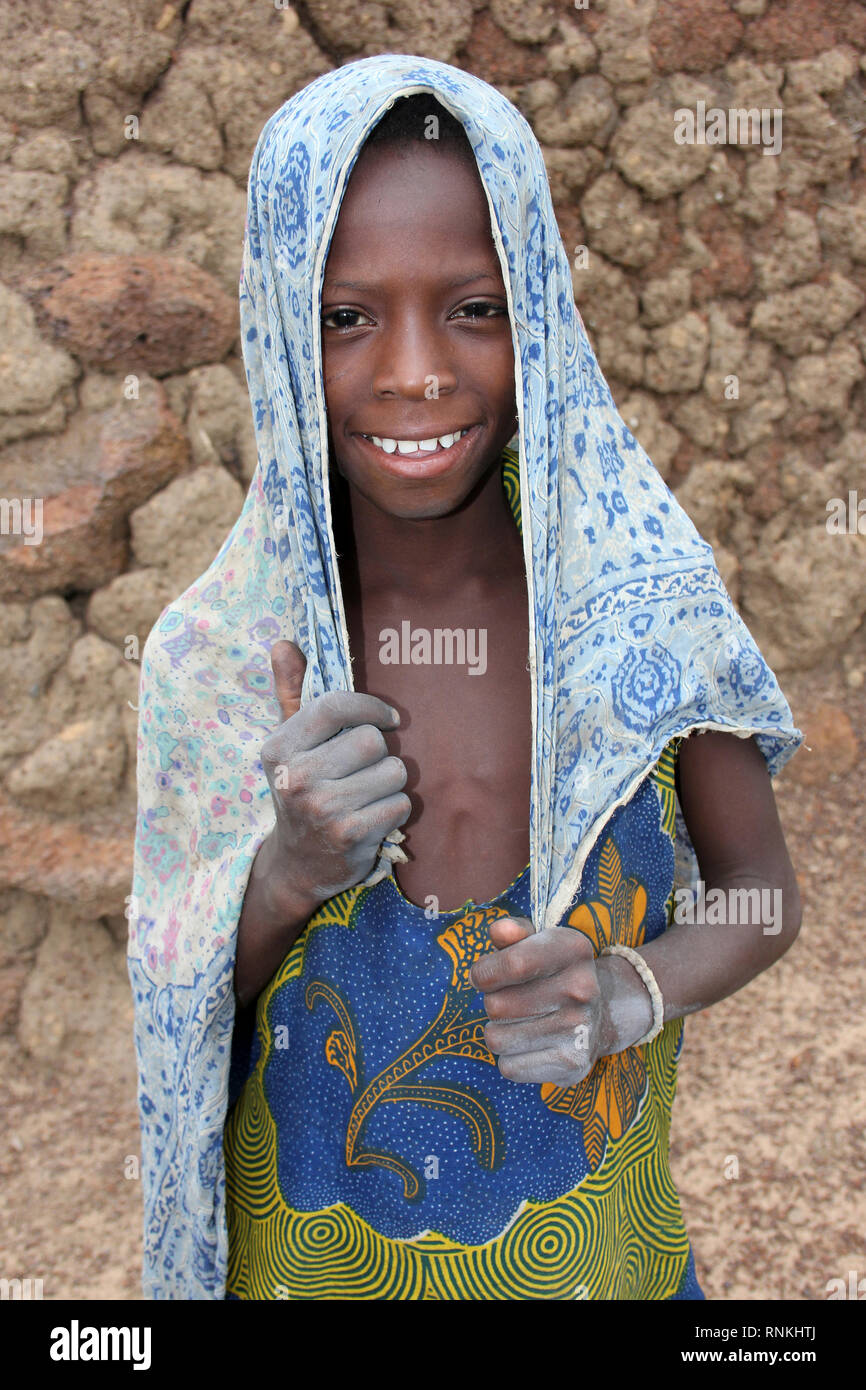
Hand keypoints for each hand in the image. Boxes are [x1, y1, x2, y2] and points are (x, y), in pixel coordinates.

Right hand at [260, 640, 410, 909]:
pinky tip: (372, 819)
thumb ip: (290, 692)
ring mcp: (322, 808)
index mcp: (279, 748)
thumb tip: (283, 643)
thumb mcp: (289, 744)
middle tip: (362, 774)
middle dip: (379, 755)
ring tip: (366, 797)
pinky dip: (395, 810)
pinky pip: (401, 803)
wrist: (298, 865)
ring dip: (390, 784)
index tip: (387, 719)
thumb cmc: (302, 791)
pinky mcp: (350, 835)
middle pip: (373, 740)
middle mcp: (296, 776)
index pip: (335, 705)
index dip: (370, 707)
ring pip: (393, 771)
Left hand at [470, 919, 620, 1085]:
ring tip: (520, 1021)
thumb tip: (500, 931)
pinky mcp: (572, 1064)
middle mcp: (582, 989)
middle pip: (496, 1005)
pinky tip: (530, 1043)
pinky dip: (511, 1057)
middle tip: (509, 1000)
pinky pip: (509, 1066)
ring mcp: (579, 1029)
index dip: (484, 972)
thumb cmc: (553, 973)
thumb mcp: (537, 943)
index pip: (512, 964)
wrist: (601, 1015)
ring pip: (497, 1038)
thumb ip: (513, 932)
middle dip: (492, 1002)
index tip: (482, 976)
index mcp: (573, 950)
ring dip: (499, 1031)